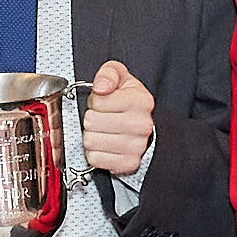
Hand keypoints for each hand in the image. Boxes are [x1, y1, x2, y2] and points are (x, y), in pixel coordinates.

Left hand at [76, 58, 158, 181]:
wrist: (145, 126)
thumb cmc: (129, 101)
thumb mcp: (121, 77)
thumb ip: (108, 73)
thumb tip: (100, 87)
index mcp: (140, 101)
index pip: (98, 101)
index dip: (95, 101)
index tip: (104, 102)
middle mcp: (142, 124)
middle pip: (92, 122)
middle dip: (92, 118)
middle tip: (102, 117)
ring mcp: (136, 146)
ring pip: (91, 141)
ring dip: (92, 135)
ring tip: (103, 131)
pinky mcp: (128, 163)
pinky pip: (95, 159)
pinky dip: (95, 152)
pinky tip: (104, 145)